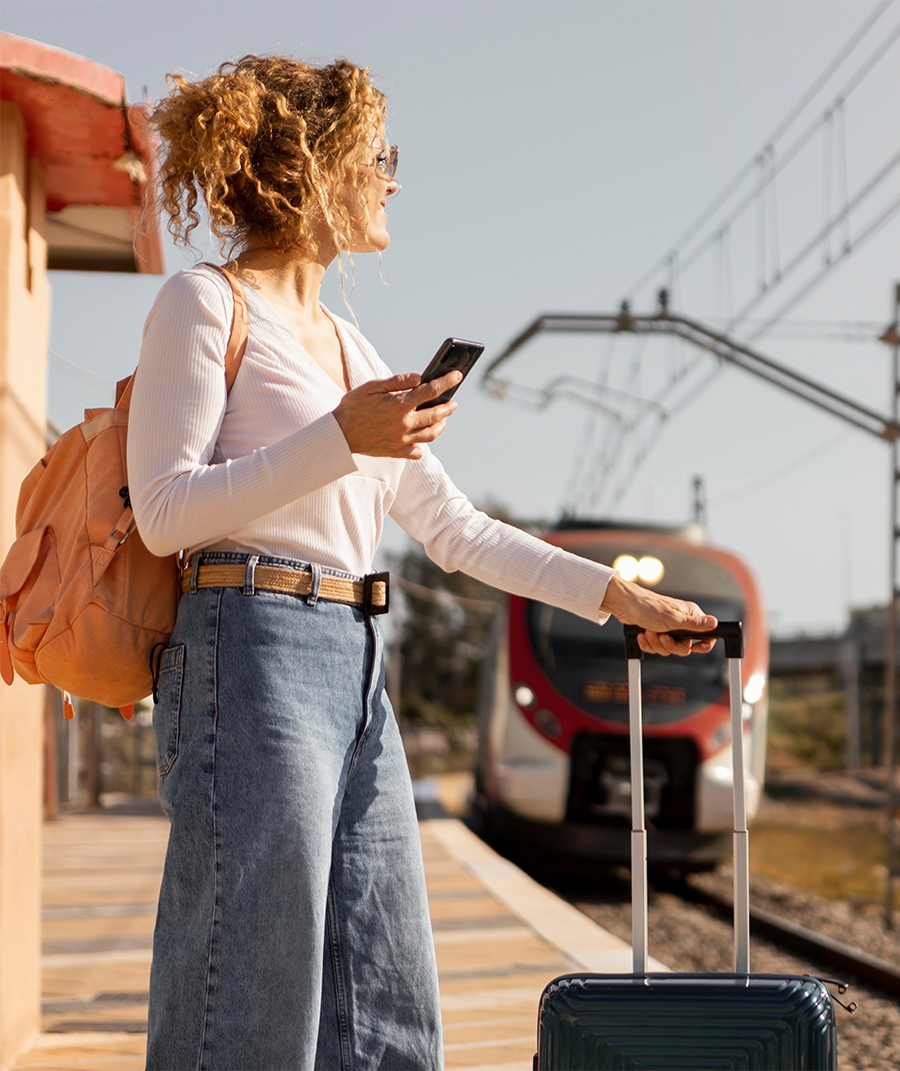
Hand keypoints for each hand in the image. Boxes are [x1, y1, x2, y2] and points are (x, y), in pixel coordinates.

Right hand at [332, 370, 461, 458]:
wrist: (339, 434)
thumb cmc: (353, 406)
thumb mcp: (373, 387)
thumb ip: (398, 381)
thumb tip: (419, 377)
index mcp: (400, 405)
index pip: (431, 391)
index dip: (446, 382)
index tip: (457, 376)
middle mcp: (405, 424)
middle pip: (436, 415)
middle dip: (448, 406)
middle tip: (453, 401)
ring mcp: (402, 440)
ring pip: (431, 434)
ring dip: (441, 425)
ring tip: (443, 418)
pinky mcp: (397, 451)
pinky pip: (417, 451)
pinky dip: (423, 444)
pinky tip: (422, 437)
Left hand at [600, 574, 717, 656]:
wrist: (625, 606)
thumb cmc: (648, 607)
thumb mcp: (673, 619)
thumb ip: (694, 624)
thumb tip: (715, 623)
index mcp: (690, 615)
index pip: (706, 634)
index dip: (703, 644)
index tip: (696, 647)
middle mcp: (681, 622)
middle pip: (684, 647)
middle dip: (670, 644)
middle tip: (662, 635)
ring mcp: (668, 628)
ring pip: (669, 648)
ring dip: (656, 643)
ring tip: (649, 632)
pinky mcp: (656, 632)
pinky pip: (656, 647)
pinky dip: (648, 643)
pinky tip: (642, 635)